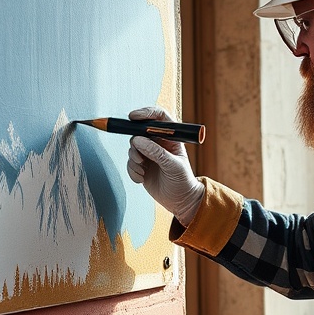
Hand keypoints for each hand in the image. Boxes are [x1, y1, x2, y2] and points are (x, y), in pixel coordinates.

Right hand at [126, 106, 204, 225]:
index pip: (158, 117)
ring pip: (132, 148)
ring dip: (134, 160)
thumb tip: (138, 140)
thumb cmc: (183, 181)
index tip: (133, 117)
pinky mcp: (142, 166)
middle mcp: (159, 142)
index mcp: (171, 137)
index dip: (145, 113)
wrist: (180, 201)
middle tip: (139, 157)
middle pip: (139, 132)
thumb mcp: (173, 166)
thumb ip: (156, 152)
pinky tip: (142, 179)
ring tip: (143, 170)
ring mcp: (149, 154)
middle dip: (136, 143)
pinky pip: (130, 163)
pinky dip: (132, 171)